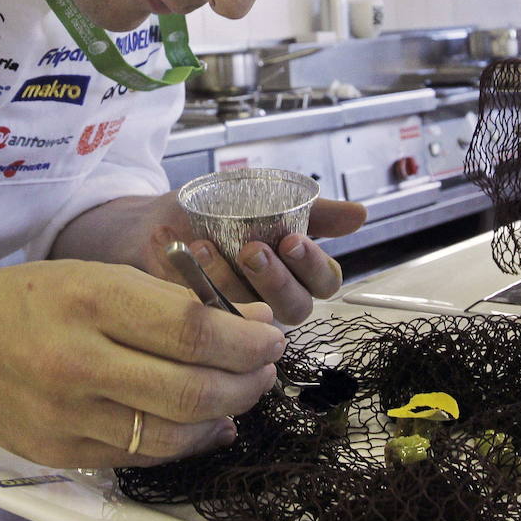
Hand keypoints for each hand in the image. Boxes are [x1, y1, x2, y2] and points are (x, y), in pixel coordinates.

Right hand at [0, 260, 283, 467]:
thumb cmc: (33, 299)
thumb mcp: (98, 275)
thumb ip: (172, 301)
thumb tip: (252, 323)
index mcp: (89, 300)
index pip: (191, 329)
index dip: (246, 338)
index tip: (272, 335)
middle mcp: (76, 360)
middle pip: (190, 389)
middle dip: (246, 381)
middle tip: (265, 368)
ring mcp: (67, 415)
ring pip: (173, 434)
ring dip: (224, 415)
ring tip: (240, 393)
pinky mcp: (62, 452)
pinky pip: (142, 456)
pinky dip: (186, 442)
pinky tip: (205, 423)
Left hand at [146, 196, 365, 324]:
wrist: (160, 218)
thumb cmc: (219, 210)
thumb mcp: (267, 199)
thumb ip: (314, 211)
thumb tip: (360, 214)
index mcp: (297, 271)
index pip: (324, 281)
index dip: (313, 265)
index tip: (292, 241)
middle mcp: (273, 297)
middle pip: (295, 308)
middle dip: (276, 280)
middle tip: (252, 251)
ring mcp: (240, 312)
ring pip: (251, 315)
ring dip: (228, 279)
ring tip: (206, 246)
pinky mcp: (203, 321)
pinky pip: (207, 314)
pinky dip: (194, 282)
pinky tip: (185, 255)